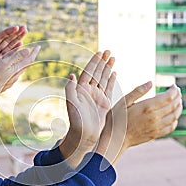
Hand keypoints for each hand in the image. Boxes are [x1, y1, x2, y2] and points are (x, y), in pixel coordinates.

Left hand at [0, 26, 26, 83]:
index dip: (8, 32)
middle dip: (15, 33)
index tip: (16, 28)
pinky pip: (10, 56)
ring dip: (17, 39)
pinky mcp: (1, 65)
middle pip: (6, 40)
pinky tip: (21, 45)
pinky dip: (16, 50)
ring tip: (25, 32)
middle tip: (24, 27)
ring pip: (9, 46)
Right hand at [0, 45, 40, 94]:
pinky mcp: (7, 83)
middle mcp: (16, 75)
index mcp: (16, 69)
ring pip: (20, 69)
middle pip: (26, 65)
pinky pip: (14, 73)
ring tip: (24, 58)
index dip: (34, 52)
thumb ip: (16, 56)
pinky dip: (16, 67)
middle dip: (30, 57)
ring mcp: (12, 80)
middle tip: (33, 51)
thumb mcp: (4, 63)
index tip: (38, 46)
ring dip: (23, 62)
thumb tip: (27, 51)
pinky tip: (13, 68)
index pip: (29, 59)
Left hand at [59, 51, 116, 167]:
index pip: (88, 72)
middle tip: (108, 51)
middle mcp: (89, 91)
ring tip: (113, 58)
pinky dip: (112, 80)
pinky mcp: (104, 103)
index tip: (99, 52)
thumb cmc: (76, 120)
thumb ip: (70, 88)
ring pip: (104, 79)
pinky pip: (109, 88)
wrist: (84, 135)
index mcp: (81, 89)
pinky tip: (114, 73)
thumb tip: (72, 75)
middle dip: (102, 62)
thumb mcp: (71, 103)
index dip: (94, 62)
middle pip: (97, 73)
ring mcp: (97, 96)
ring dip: (108, 68)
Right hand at [96, 82, 181, 165]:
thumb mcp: (123, 101)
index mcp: (147, 107)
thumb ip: (138, 91)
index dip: (174, 90)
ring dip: (179, 107)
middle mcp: (154, 117)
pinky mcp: (156, 134)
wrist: (115, 139)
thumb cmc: (117, 119)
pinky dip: (175, 120)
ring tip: (178, 101)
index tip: (174, 85)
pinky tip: (173, 116)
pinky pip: (171, 127)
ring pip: (175, 116)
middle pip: (173, 105)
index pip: (168, 97)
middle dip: (178, 96)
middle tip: (177, 91)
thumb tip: (150, 82)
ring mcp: (156, 127)